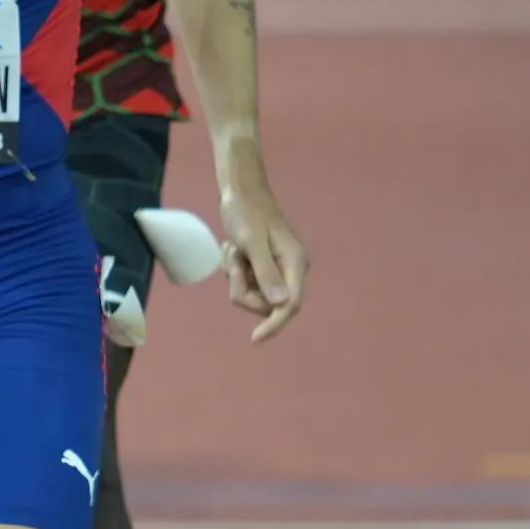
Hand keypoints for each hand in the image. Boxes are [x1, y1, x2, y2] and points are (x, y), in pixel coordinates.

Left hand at [217, 173, 307, 341]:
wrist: (240, 190)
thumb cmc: (246, 211)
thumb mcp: (251, 241)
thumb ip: (266, 272)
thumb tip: (280, 305)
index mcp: (295, 263)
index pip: (290, 305)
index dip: (274, 324)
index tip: (255, 338)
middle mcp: (290, 269)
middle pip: (266, 303)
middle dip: (244, 287)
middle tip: (236, 260)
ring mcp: (277, 268)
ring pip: (253, 293)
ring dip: (237, 275)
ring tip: (235, 249)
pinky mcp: (264, 265)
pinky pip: (246, 281)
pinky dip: (235, 269)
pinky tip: (234, 248)